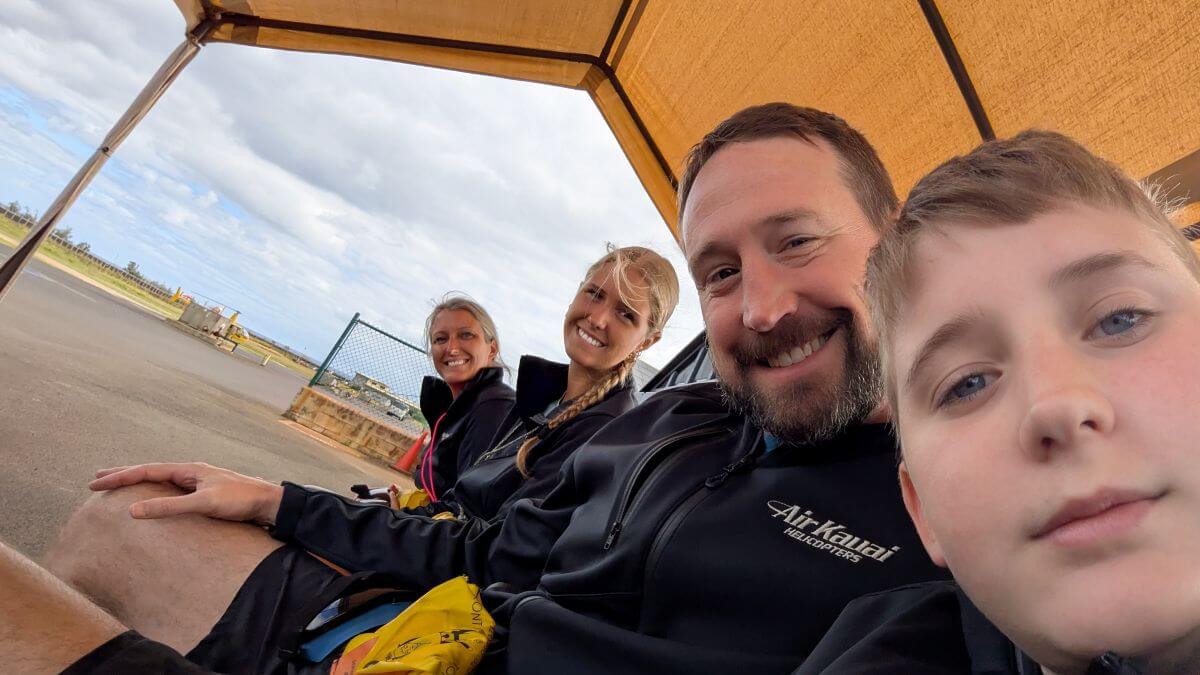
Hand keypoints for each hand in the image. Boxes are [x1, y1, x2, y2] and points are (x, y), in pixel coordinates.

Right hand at [90, 463, 284, 525]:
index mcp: (188, 470)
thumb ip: (169, 507)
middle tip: (97, 478)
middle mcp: (191, 473)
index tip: (95, 483)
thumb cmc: (240, 500)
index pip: (145, 470)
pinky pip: (172, 491)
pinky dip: (156, 493)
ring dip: (139, 483)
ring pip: (161, 481)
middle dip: (124, 474)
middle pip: (150, 471)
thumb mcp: (203, 503)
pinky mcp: (205, 495)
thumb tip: (134, 510)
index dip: (119, 477)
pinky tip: (155, 499)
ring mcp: (198, 483)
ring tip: (121, 486)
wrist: (269, 503)